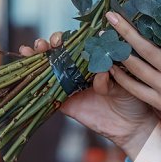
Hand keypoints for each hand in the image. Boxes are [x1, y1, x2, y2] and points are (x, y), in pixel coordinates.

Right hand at [18, 32, 160, 155]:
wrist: (132, 126)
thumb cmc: (134, 98)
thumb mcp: (124, 84)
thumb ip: (111, 78)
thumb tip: (101, 71)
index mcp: (96, 60)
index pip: (78, 42)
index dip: (69, 37)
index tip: (66, 36)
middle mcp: (81, 69)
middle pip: (60, 52)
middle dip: (51, 43)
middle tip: (51, 43)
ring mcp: (71, 84)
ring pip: (50, 67)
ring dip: (39, 55)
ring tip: (34, 48)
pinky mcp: (65, 102)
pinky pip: (48, 90)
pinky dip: (36, 79)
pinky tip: (26, 66)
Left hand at [104, 12, 160, 161]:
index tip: (152, 3)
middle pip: (147, 46)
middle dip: (127, 29)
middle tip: (111, 15)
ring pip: (137, 65)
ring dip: (119, 51)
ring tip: (105, 39)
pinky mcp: (160, 102)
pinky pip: (135, 88)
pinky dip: (122, 77)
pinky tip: (111, 68)